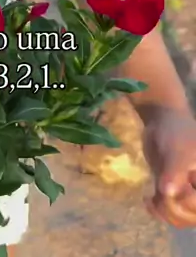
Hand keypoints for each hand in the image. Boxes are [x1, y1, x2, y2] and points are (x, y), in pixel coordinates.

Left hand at [143, 108, 195, 227]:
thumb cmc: (175, 131)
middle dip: (174, 211)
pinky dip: (159, 211)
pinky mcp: (175, 192)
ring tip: (151, 200)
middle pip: (193, 217)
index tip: (169, 192)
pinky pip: (170, 212)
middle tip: (158, 196)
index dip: (186, 204)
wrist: (163, 121)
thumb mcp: (176, 149)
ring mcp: (189, 192)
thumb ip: (174, 171)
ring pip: (182, 218)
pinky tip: (148, 200)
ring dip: (165, 213)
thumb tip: (168, 192)